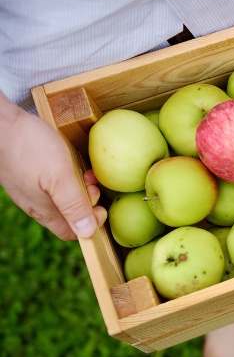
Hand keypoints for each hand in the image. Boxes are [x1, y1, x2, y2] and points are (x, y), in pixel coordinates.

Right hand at [0, 96, 105, 239]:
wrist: (0, 122)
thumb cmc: (30, 147)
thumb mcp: (60, 177)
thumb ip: (73, 205)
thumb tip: (88, 233)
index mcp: (43, 210)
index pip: (71, 232)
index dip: (90, 224)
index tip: (100, 206)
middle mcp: (35, 204)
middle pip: (69, 216)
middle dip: (87, 204)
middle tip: (93, 184)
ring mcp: (30, 189)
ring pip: (62, 199)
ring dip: (80, 189)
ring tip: (85, 172)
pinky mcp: (28, 174)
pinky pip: (53, 185)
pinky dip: (68, 179)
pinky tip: (72, 164)